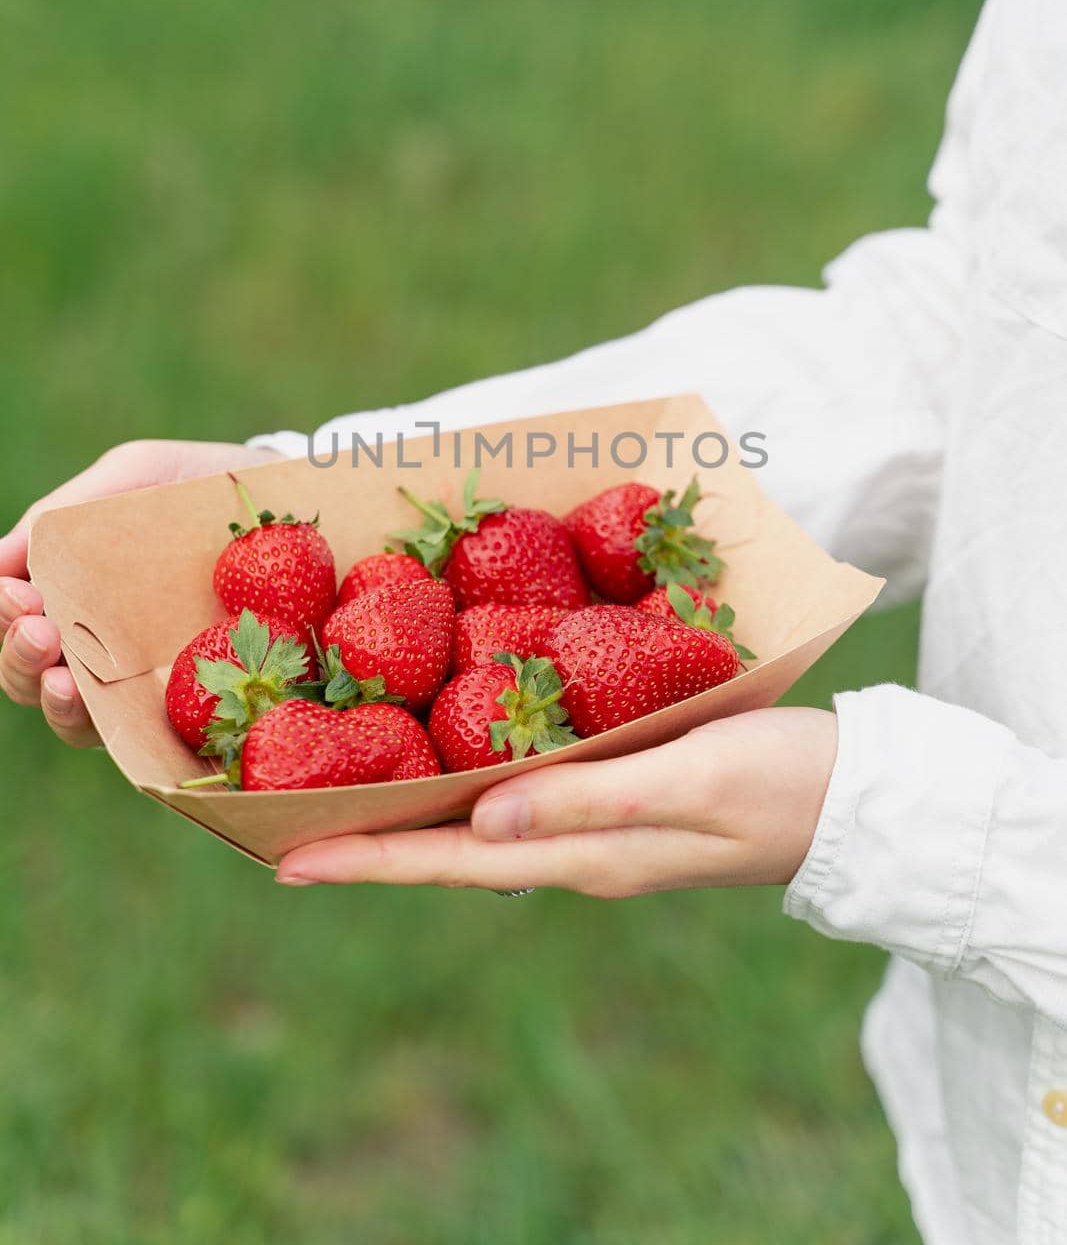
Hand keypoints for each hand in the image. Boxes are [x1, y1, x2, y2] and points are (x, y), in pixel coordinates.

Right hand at [0, 438, 278, 745]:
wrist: (292, 494)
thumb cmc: (202, 486)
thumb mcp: (138, 475)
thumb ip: (70, 508)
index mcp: (76, 596)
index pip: (15, 624)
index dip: (2, 616)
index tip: (16, 595)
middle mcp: (103, 648)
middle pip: (31, 680)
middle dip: (18, 660)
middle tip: (37, 632)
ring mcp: (149, 682)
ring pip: (80, 721)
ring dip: (58, 704)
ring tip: (64, 680)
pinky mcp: (204, 706)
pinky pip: (158, 739)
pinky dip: (129, 735)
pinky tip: (122, 711)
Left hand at [276, 707, 837, 895]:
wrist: (865, 800)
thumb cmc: (783, 782)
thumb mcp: (688, 783)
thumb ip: (587, 802)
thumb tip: (482, 825)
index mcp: (588, 856)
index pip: (453, 863)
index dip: (368, 860)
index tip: (285, 860)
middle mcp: (582, 852)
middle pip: (454, 851)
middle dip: (372, 843)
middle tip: (289, 827)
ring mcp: (605, 830)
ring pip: (486, 825)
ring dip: (417, 814)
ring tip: (350, 793)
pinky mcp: (627, 798)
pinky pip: (529, 795)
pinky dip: (477, 780)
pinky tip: (460, 753)